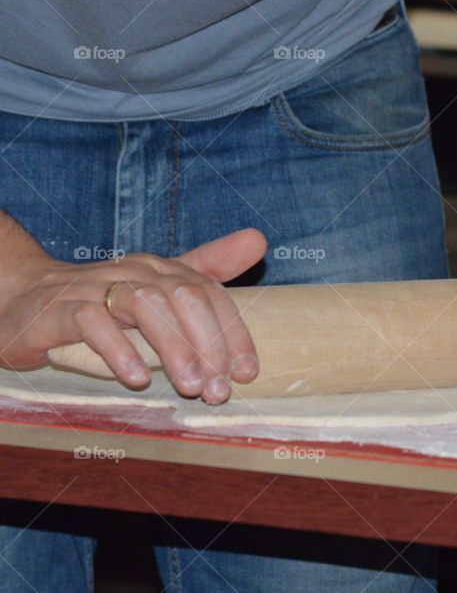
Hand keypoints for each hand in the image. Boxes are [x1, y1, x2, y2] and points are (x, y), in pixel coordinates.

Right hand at [0, 229, 266, 403]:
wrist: (22, 299)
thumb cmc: (101, 299)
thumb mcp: (157, 285)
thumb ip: (208, 267)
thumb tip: (260, 239)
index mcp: (162, 269)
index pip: (211, 294)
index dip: (234, 333)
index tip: (246, 373)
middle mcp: (135, 271)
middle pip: (185, 298)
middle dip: (209, 346)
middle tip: (219, 390)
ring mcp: (96, 287)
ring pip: (145, 306)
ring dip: (173, 349)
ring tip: (189, 386)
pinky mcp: (60, 309)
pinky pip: (92, 324)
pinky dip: (118, 350)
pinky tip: (138, 377)